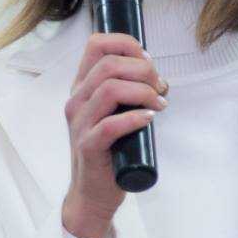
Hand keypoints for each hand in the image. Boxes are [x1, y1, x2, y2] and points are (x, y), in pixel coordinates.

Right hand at [61, 31, 167, 237]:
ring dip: (143, 92)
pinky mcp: (88, 146)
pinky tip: (150, 119)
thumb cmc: (109, 152)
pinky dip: (135, 118)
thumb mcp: (115, 113)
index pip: (96, 44)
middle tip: (160, 87)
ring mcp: (80, 123)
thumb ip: (128, 93)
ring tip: (160, 103)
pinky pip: (111, 125)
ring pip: (110, 89)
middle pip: (109, 64)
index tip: (148, 61)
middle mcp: (77, 100)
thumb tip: (158, 78)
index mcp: (82, 87)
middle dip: (143, 70)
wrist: (92, 193)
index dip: (127, 44)